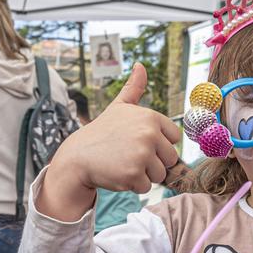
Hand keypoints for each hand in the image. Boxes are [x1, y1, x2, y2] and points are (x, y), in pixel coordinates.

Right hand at [39, 64, 181, 220]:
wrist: (78, 156)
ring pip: (159, 174)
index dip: (159, 144)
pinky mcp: (133, 174)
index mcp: (151, 117)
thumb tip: (141, 65)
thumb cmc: (102, 132)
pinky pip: (146, 186)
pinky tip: (117, 173)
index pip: (175, 138)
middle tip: (129, 155)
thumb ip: (134, 88)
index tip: (139, 142)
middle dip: (152, 162)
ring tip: (123, 163)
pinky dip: (132, 185)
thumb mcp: (119, 107)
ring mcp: (142, 155)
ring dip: (143, 174)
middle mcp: (149, 134)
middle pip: (170, 158)